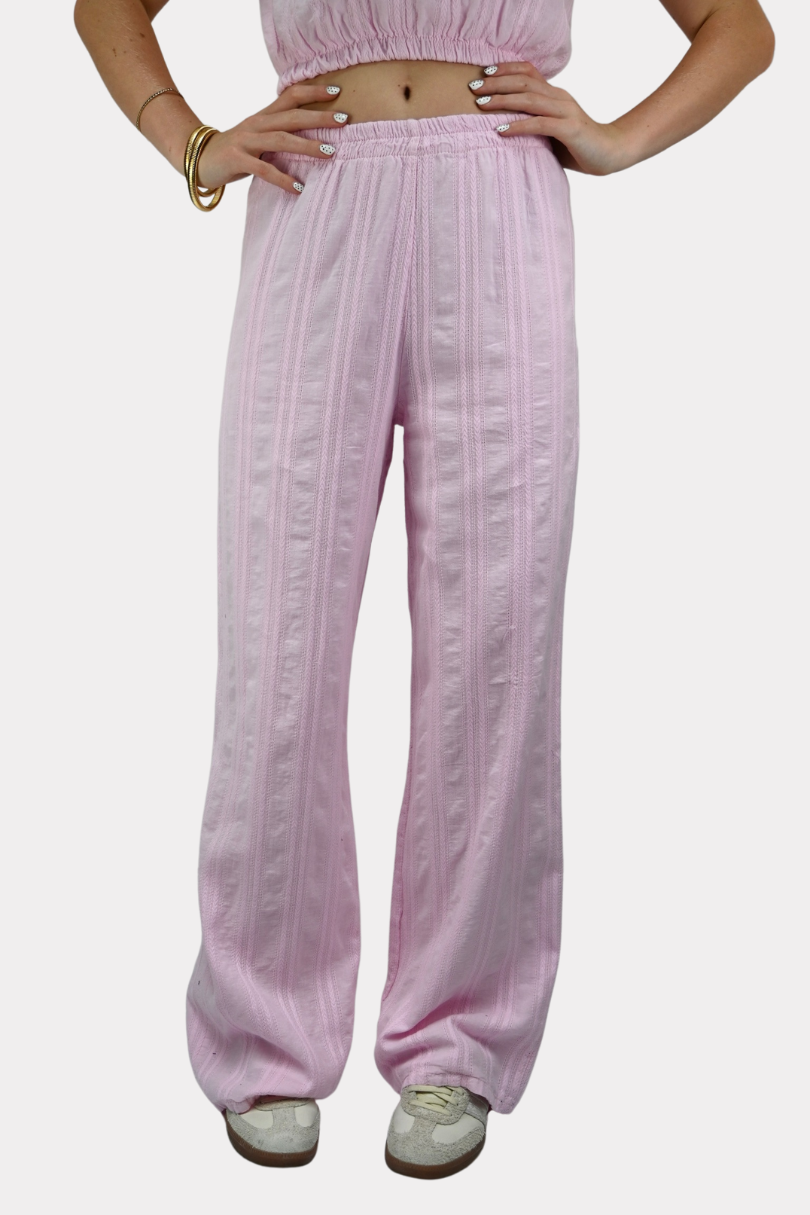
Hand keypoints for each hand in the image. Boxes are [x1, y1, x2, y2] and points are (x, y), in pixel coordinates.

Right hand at [196, 83, 350, 195]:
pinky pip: (263, 170)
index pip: (291, 96)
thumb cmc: (237, 150)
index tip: (337, 91)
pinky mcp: (237, 160)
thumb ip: (281, 130)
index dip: (313, 91)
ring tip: (330, 152)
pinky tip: (298, 188)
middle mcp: (257, 123)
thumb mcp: (259, 134)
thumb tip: (313, 133)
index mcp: (264, 115)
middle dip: (319, 117)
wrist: (200, 158)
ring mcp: (246, 140)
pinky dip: (282, 179)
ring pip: (281, 140)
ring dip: (307, 146)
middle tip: (344, 120)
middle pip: (292, 116)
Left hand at [468, 62, 630, 175]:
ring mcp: (565, 111)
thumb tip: (504, 128)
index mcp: (555, 94)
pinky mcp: (569, 129)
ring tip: (481, 105)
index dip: (506, 69)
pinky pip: (539, 124)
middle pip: (524, 82)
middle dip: (496, 83)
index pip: (528, 72)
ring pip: (529, 99)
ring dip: (503, 101)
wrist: (610, 153)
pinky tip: (500, 130)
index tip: (484, 73)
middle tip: (474, 86)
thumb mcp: (552, 130)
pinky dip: (519, 126)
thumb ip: (534, 123)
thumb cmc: (578, 146)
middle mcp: (559, 97)